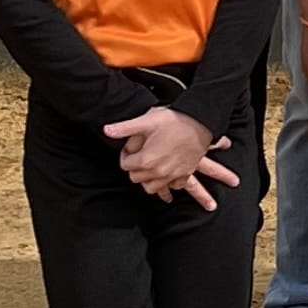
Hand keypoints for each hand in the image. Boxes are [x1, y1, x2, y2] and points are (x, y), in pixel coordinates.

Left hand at [106, 105, 232, 199]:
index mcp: (146, 160)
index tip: (130, 148)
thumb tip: (106, 130)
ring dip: (148, 179)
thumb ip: (124, 128)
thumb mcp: (147, 120)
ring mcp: (172, 175)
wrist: (201, 122)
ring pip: (152, 187)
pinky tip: (167, 174)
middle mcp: (158, 171)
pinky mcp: (185, 173)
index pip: (125, 165)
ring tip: (150, 168)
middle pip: (136, 178)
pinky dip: (168, 183)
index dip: (125, 155)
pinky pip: (173, 187)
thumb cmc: (175, 120)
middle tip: (140, 155)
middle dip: (135, 167)